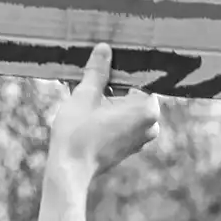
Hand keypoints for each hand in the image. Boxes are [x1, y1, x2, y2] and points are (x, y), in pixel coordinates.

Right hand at [38, 43, 159, 220]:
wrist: (69, 171)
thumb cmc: (77, 133)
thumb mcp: (85, 96)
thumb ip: (97, 71)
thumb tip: (104, 49)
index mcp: (147, 109)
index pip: (140, 78)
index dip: (121, 69)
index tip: (106, 62)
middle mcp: (151, 124)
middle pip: (133, 93)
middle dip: (112, 85)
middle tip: (90, 78)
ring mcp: (141, 138)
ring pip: (126, 109)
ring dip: (108, 100)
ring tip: (85, 93)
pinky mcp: (129, 147)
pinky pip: (122, 123)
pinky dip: (108, 115)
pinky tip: (87, 111)